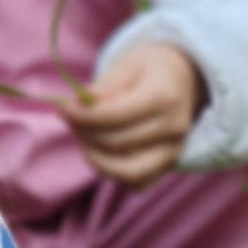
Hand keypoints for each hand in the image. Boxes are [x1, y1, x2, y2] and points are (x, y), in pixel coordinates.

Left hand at [63, 41, 205, 187]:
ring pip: (127, 172)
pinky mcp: (170, 165)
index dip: (81, 115)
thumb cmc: (152, 68)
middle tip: (70, 118)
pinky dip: (114, 172)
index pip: (114, 116)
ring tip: (84, 137)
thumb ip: (104, 87)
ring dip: (96, 158)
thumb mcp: (128, 64)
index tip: (62, 107)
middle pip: (116, 144)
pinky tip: (101, 151)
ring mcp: (174, 150)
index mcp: (163, 97)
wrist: (186, 77)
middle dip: (84, 133)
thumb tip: (78, 106)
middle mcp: (174, 128)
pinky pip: (137, 183)